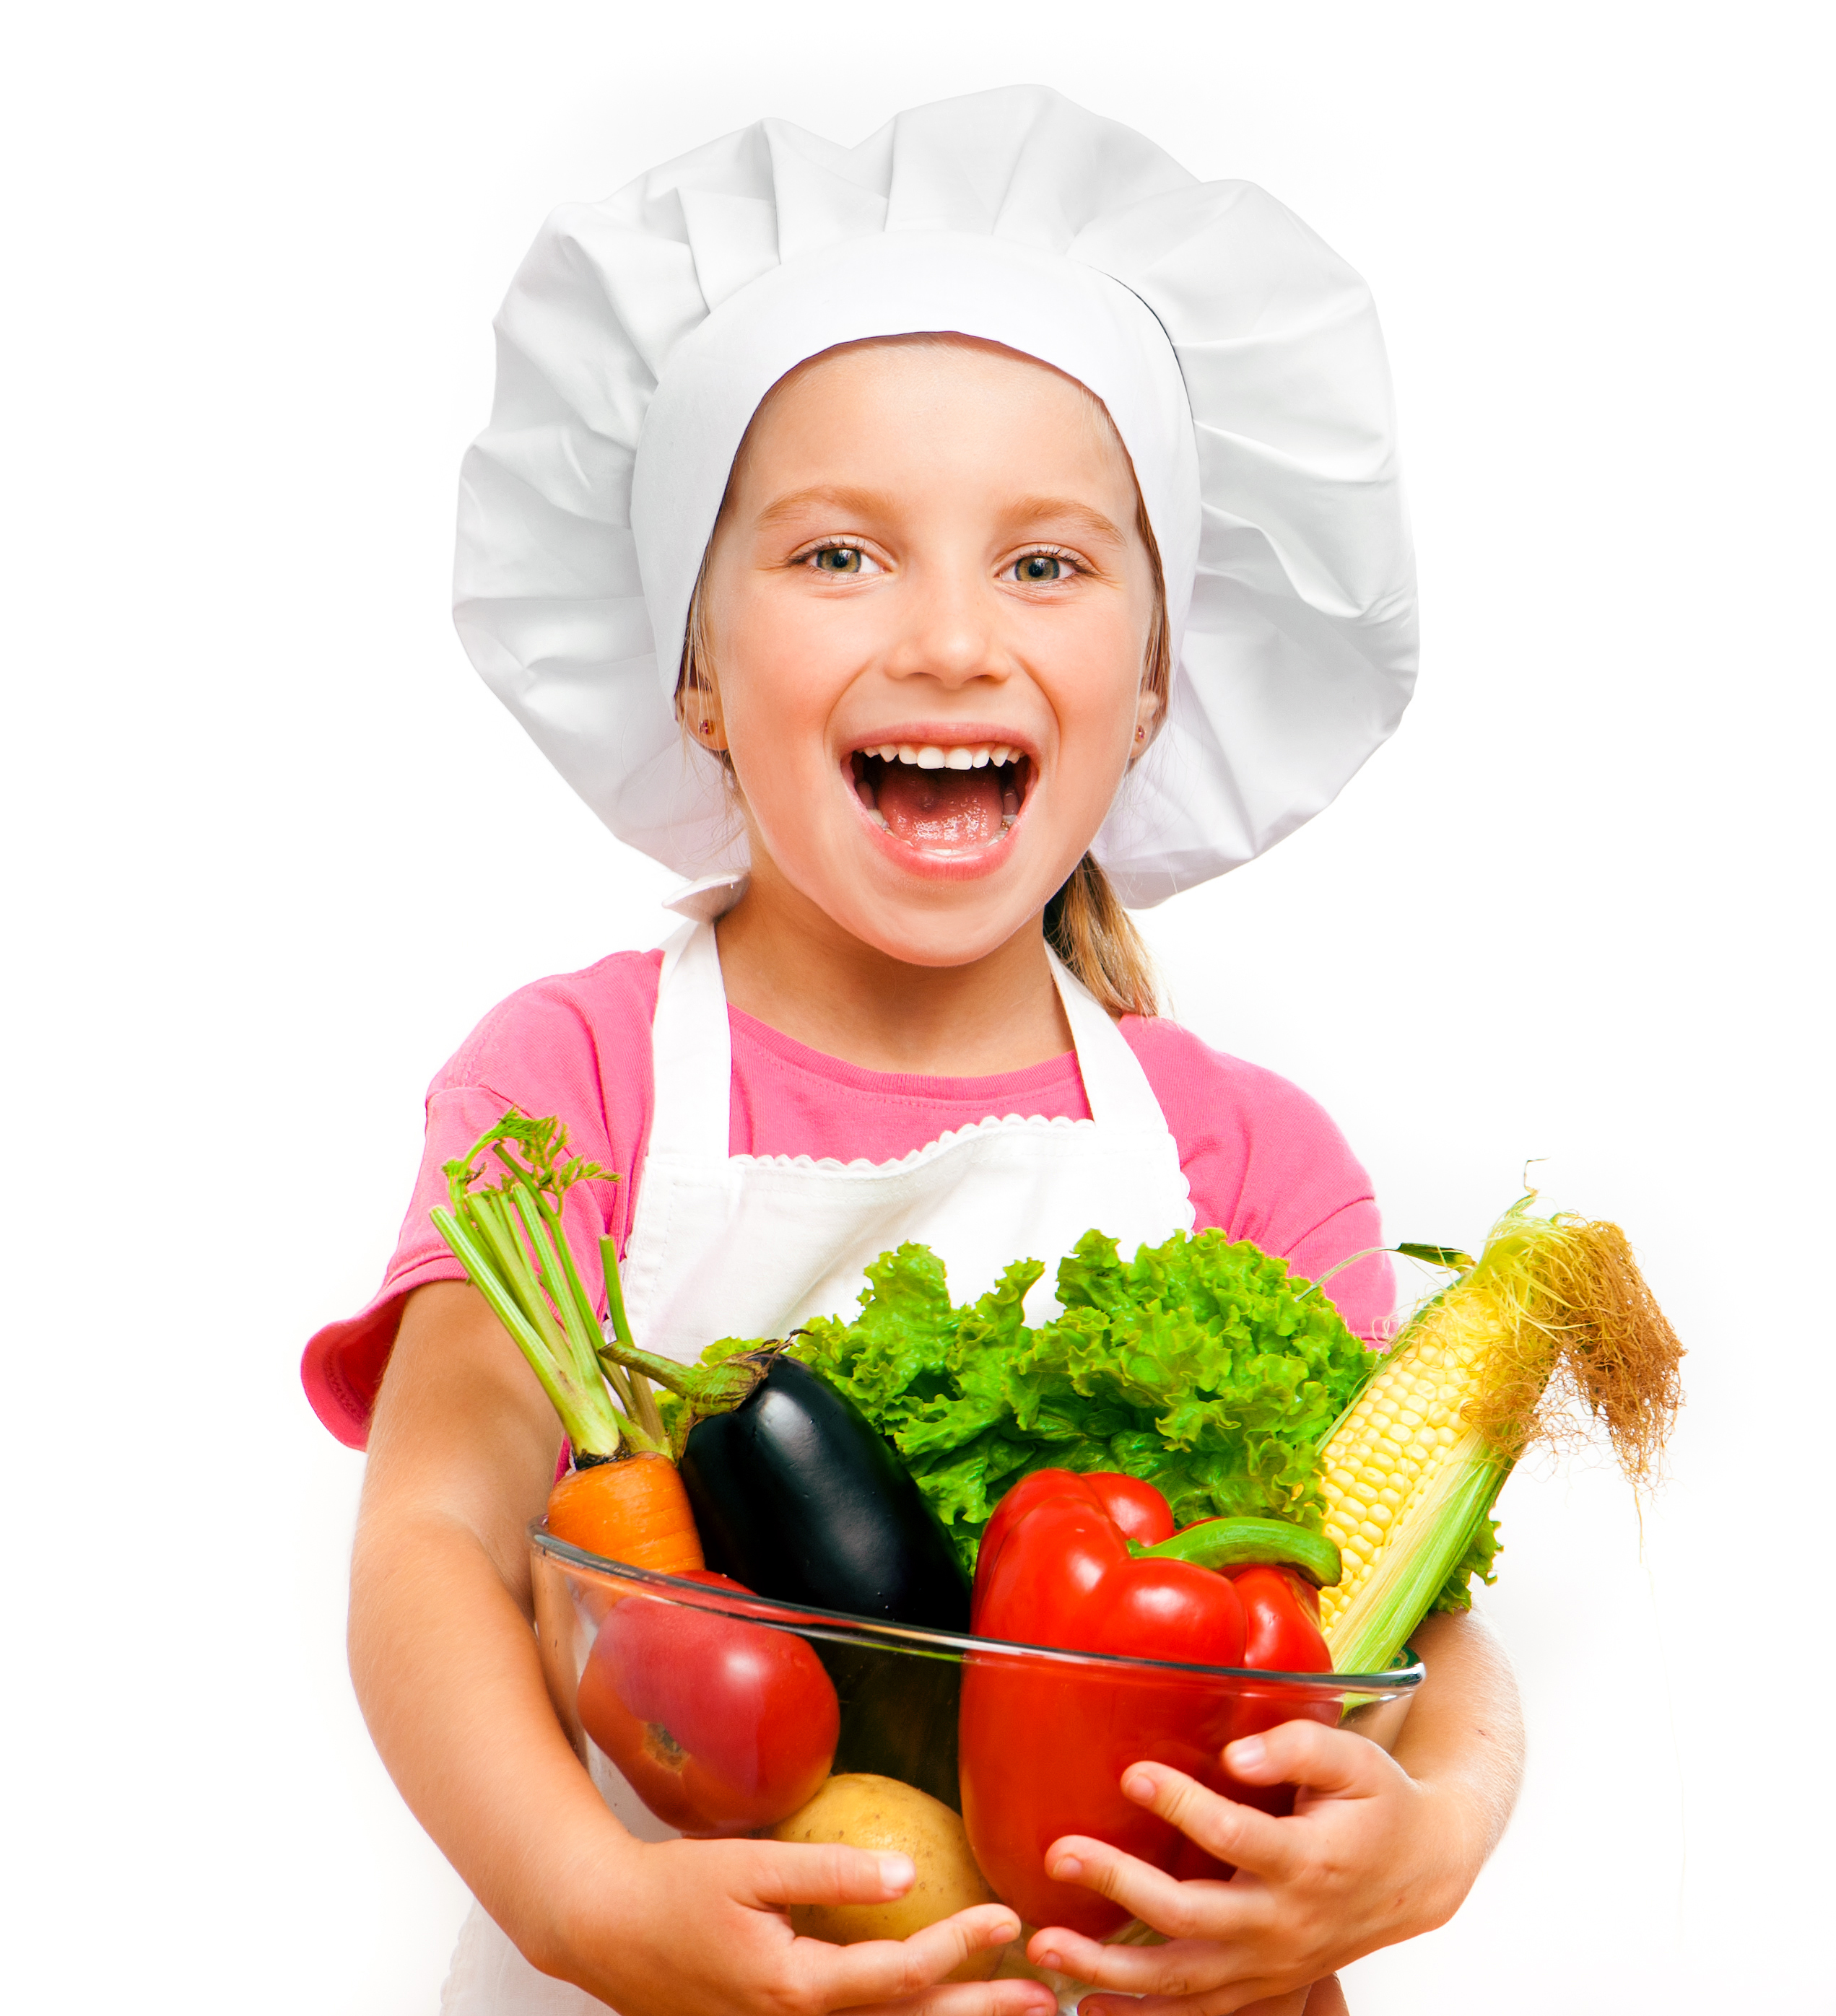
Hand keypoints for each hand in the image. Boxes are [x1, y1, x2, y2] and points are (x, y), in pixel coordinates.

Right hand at [543, 1832, 1060, 2015]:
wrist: (604, 1932)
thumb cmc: (671, 1893)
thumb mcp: (749, 1866)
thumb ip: (831, 1871)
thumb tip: (905, 1871)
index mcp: (793, 1988)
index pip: (897, 1975)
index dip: (957, 1947)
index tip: (1006, 1919)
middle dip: (978, 2014)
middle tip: (1043, 1996)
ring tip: (1014, 2013)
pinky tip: (938, 2012)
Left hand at [1024, 1720, 1479, 2013]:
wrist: (1416, 1874)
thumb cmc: (1378, 1807)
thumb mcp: (1355, 1762)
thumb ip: (1298, 1746)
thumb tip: (1236, 1755)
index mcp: (1309, 1862)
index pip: (1235, 1837)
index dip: (1182, 1805)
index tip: (1132, 1774)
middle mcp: (1285, 1925)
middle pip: (1193, 1918)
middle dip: (1120, 1887)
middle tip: (1061, 1855)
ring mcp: (1271, 1965)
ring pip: (1183, 1981)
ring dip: (1110, 1969)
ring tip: (1047, 1945)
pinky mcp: (1261, 1986)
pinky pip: (1196, 2015)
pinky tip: (1087, 2006)